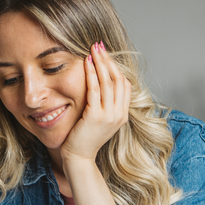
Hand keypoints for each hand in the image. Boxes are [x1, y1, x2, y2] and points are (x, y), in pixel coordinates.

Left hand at [61, 41, 130, 161]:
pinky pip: (95, 90)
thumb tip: (100, 89)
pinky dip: (91, 74)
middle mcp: (119, 114)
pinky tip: (86, 62)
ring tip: (93, 48)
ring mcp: (109, 116)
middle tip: (99, 45)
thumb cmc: (84, 141)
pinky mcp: (96, 116)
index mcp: (122, 115)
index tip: (105, 56)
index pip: (125, 86)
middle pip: (118, 80)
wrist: (79, 158)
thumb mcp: (99, 122)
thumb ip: (103, 107)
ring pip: (108, 82)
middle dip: (109, 60)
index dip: (116, 68)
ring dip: (101, 63)